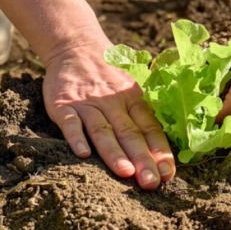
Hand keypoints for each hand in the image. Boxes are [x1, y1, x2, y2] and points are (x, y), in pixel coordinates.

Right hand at [42, 33, 175, 189]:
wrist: (76, 46)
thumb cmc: (109, 76)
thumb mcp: (132, 89)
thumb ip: (145, 116)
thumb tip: (164, 151)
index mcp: (134, 101)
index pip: (151, 129)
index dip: (160, 152)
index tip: (167, 174)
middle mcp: (113, 103)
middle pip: (130, 134)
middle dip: (142, 160)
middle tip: (151, 183)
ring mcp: (88, 104)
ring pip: (103, 130)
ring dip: (114, 152)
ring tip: (125, 172)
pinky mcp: (63, 104)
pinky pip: (70, 122)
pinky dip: (76, 137)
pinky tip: (83, 154)